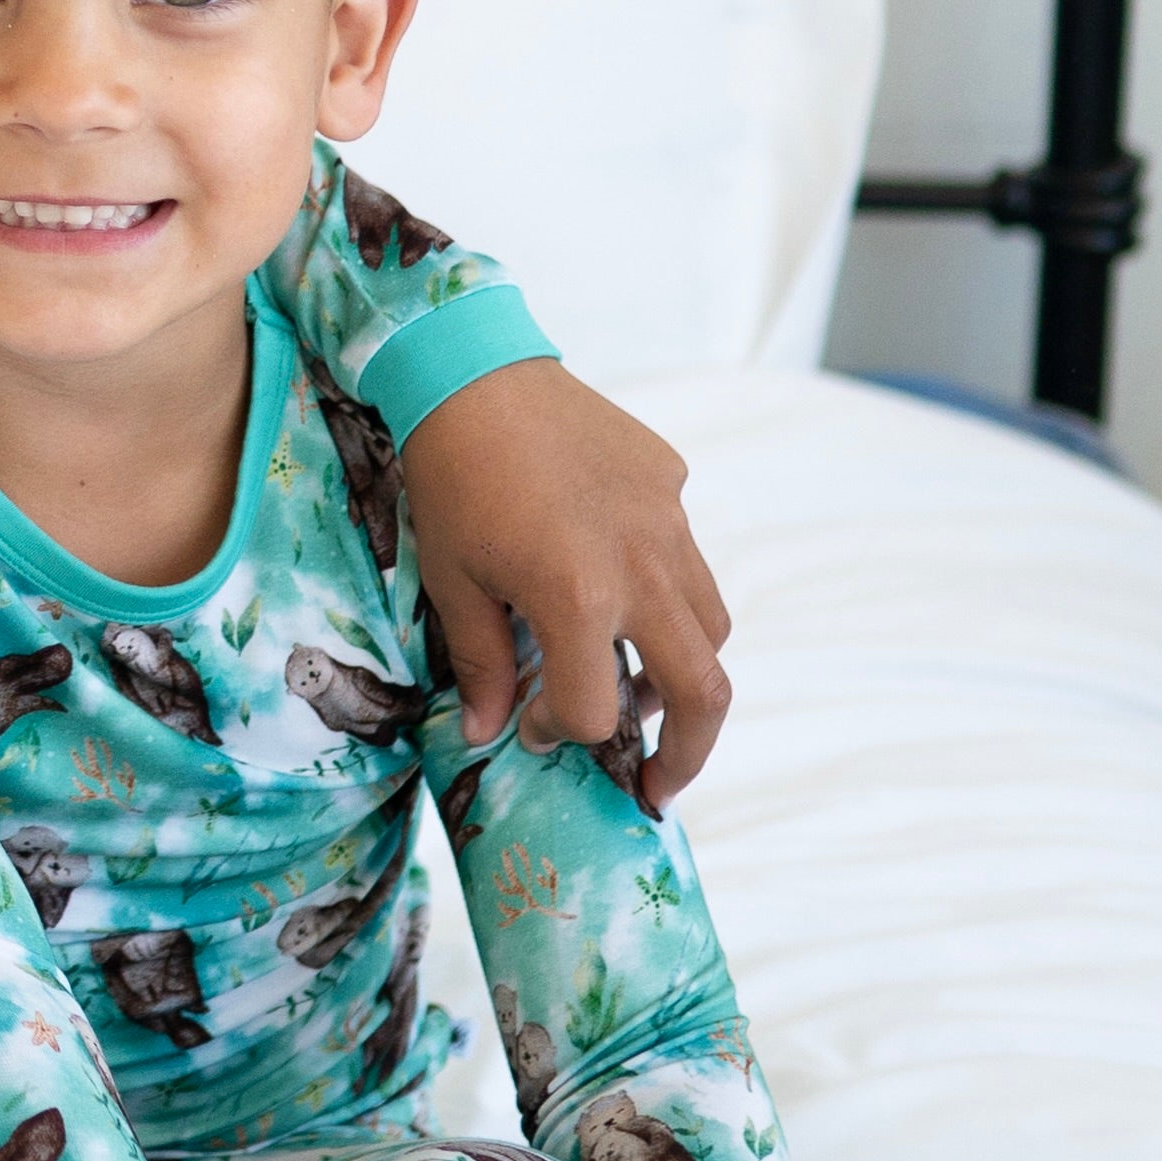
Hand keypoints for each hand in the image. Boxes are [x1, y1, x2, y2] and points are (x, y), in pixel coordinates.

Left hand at [402, 357, 731, 810]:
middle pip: (704, 690)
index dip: (561, 732)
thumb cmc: (450, 481)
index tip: (532, 728)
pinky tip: (615, 590)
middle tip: (656, 787)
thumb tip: (488, 732)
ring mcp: (668, 523)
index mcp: (580, 598)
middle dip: (686, 753)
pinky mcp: (673, 485)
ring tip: (635, 691)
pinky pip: (688, 560)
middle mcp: (643, 567)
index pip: (595, 711)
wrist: (474, 373)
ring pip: (711, 627)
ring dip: (681, 674)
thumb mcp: (453, 582)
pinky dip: (666, 599)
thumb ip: (482, 664)